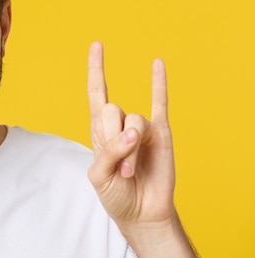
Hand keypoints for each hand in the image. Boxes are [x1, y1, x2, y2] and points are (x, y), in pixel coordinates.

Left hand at [87, 41, 175, 229]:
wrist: (141, 213)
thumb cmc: (116, 194)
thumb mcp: (99, 176)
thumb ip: (108, 152)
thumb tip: (131, 133)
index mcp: (100, 130)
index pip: (96, 92)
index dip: (95, 69)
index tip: (96, 44)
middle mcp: (120, 124)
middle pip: (111, 109)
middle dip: (112, 137)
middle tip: (117, 164)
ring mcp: (141, 128)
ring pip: (134, 120)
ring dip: (130, 150)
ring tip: (128, 171)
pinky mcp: (161, 134)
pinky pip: (160, 104)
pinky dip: (158, 84)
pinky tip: (156, 64)